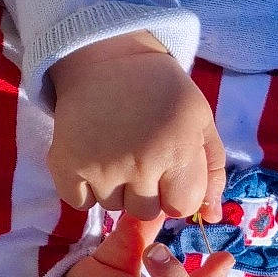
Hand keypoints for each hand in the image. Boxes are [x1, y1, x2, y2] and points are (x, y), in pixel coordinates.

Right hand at [46, 31, 226, 221]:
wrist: (107, 58)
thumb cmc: (161, 90)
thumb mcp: (200, 121)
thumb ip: (211, 172)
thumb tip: (211, 218)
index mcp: (178, 149)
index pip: (181, 207)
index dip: (177, 191)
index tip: (169, 170)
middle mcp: (140, 162)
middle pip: (146, 212)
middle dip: (147, 191)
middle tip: (140, 156)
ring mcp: (100, 166)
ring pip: (112, 207)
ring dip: (116, 188)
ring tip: (116, 152)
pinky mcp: (66, 164)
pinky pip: (80, 202)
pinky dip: (85, 188)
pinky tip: (93, 158)